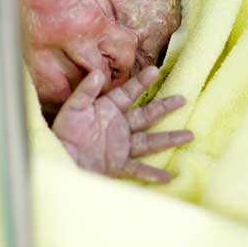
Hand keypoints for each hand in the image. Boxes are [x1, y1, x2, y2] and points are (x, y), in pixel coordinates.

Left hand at [51, 65, 192, 182]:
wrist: (58, 158)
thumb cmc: (63, 132)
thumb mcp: (73, 108)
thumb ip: (85, 91)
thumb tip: (96, 72)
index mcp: (109, 109)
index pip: (129, 92)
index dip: (142, 82)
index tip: (155, 70)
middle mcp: (120, 126)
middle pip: (147, 115)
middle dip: (165, 107)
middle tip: (183, 99)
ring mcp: (121, 146)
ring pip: (150, 141)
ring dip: (169, 138)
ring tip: (189, 135)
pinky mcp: (117, 165)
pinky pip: (137, 168)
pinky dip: (151, 173)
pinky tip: (167, 177)